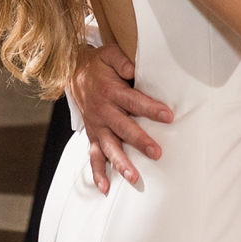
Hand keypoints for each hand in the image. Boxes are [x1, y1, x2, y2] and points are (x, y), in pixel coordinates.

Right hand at [69, 43, 171, 193]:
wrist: (71, 72)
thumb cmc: (98, 64)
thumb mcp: (109, 54)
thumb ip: (122, 60)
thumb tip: (133, 68)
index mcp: (110, 92)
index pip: (134, 102)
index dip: (151, 109)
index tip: (168, 116)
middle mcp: (103, 112)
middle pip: (123, 129)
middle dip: (140, 141)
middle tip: (157, 152)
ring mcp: (96, 126)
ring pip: (109, 147)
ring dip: (120, 163)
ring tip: (133, 177)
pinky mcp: (92, 135)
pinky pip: (92, 156)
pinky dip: (97, 173)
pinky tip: (105, 188)